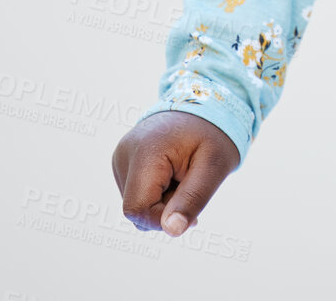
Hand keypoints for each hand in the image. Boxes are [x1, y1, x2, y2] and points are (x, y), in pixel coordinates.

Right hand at [112, 111, 240, 235]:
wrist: (206, 106)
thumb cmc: (213, 134)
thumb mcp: (214, 166)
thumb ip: (193, 200)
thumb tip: (171, 230)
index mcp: (144, 153)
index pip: (138, 210)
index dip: (163, 218)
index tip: (190, 202)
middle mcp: (123, 154)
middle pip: (136, 210)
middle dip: (166, 207)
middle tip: (190, 182)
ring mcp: (120, 157)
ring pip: (137, 204)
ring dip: (163, 200)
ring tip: (182, 173)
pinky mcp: (123, 161)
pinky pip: (137, 193)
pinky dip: (157, 192)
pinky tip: (173, 173)